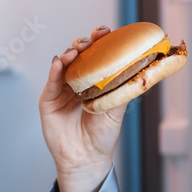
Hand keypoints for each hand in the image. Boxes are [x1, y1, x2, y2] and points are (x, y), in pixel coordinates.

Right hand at [39, 25, 123, 191]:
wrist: (87, 159)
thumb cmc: (102, 136)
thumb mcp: (116, 109)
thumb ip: (123, 89)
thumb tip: (143, 69)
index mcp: (94, 82)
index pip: (96, 57)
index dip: (100, 43)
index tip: (107, 32)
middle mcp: (77, 82)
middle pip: (78, 56)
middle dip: (84, 43)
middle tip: (93, 38)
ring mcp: (61, 90)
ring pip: (63, 64)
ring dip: (69, 53)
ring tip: (77, 50)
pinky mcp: (48, 100)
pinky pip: (51, 81)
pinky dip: (55, 70)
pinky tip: (60, 62)